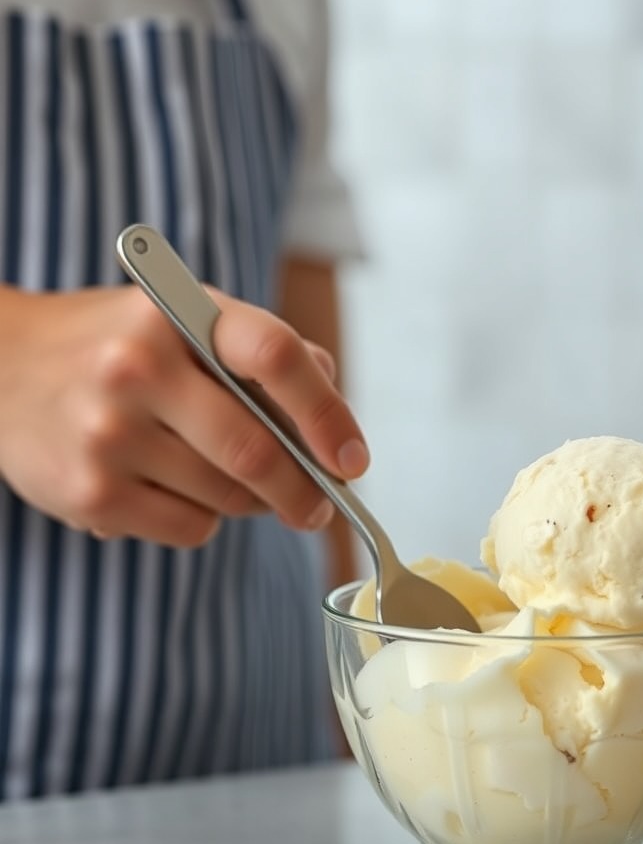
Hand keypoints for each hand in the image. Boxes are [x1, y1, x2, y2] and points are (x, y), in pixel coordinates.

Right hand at [0, 284, 368, 545]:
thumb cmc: (118, 347)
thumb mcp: (185, 320)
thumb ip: (263, 354)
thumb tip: (335, 414)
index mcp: (174, 314)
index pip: (274, 355)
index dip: (327, 412)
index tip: (353, 460)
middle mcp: (136, 369)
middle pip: (257, 452)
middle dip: (305, 492)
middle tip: (319, 508)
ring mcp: (107, 434)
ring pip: (229, 498)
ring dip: (250, 501)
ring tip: (223, 475)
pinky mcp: (89, 494)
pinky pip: (191, 529)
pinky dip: (203, 519)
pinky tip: (171, 488)